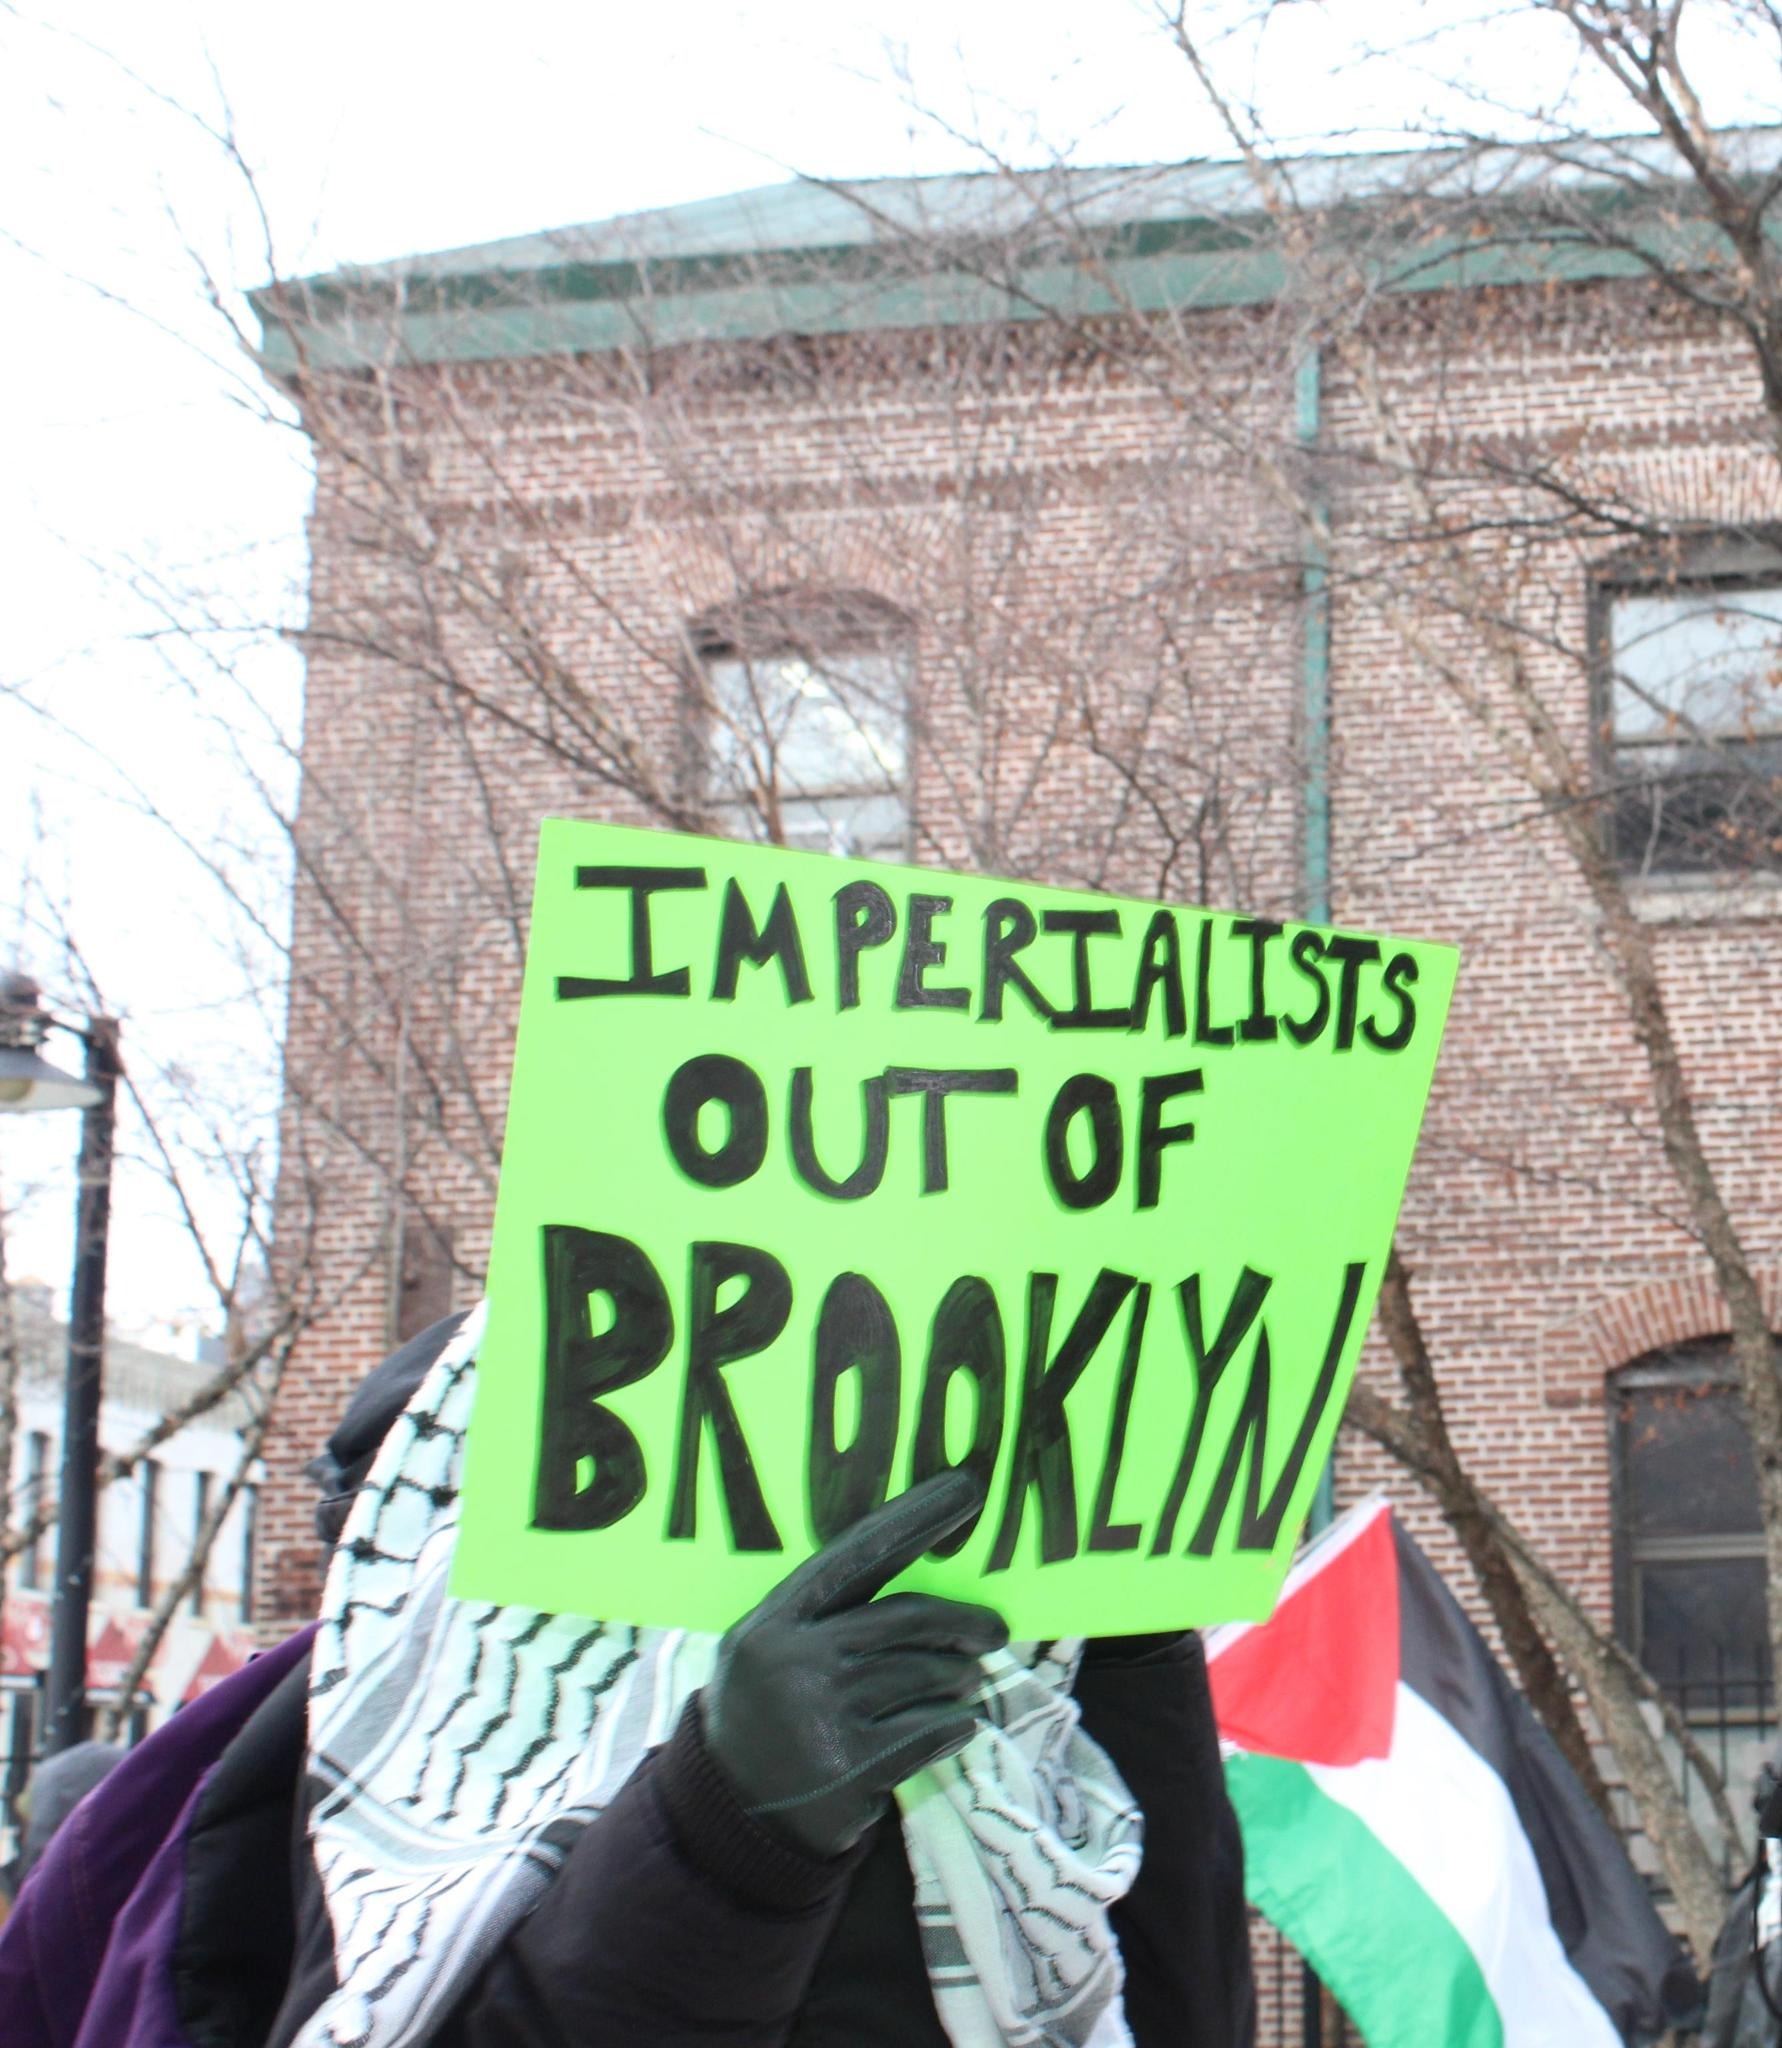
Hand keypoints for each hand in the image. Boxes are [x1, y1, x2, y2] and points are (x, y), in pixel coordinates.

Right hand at [701, 1471, 1008, 1858]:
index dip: (917, 1518)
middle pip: (906, 1620)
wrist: (733, 1812)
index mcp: (776, 1619)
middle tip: (994, 1630)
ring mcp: (823, 1715)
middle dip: (962, 1622)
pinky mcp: (852, 1768)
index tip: (967, 1489)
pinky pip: (932, 1730)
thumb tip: (924, 1578)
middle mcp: (796, 1660)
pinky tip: (954, 1725)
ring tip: (963, 1683)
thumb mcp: (772, 1648)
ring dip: (958, 1679)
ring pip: (926, 1675)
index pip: (858, 1553)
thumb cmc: (766, 1713)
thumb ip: (829, 1614)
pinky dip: (955, 1725)